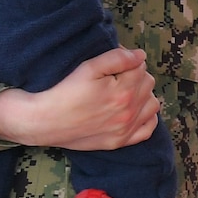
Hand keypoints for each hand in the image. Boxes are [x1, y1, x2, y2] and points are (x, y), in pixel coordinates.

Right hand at [0, 47, 160, 149]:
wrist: (44, 121)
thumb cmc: (65, 91)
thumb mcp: (88, 68)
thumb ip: (118, 58)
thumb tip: (140, 55)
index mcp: (123, 91)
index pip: (140, 66)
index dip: (127, 59)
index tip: (112, 63)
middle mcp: (129, 112)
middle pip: (148, 83)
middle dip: (135, 75)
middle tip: (116, 75)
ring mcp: (126, 129)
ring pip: (153, 104)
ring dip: (144, 94)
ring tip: (125, 91)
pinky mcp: (120, 142)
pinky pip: (148, 129)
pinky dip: (146, 117)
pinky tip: (135, 110)